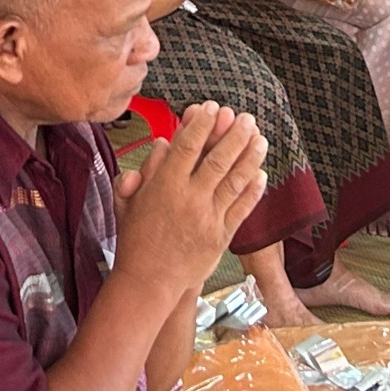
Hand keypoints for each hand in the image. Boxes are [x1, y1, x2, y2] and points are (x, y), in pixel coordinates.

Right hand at [113, 102, 267, 296]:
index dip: (202, 124)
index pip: (187, 147)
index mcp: (164, 187)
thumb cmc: (135, 240)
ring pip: (235, 181)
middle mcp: (190, 199)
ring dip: (250, 157)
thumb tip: (162, 144)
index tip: (212, 108)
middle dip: (234, 135)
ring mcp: (209, 218)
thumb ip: (144, 170)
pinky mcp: (221, 237)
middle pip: (218, 159)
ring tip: (260, 138)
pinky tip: (261, 174)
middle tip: (246, 118)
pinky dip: (253, 191)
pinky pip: (241, 209)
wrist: (149, 282)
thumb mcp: (128, 200)